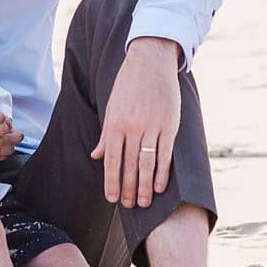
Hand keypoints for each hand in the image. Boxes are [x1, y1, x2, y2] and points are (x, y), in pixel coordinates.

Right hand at [0, 110, 21, 162]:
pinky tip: (4, 148)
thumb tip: (5, 121)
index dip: (4, 119)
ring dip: (12, 142)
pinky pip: (5, 154)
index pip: (2, 117)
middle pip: (9, 130)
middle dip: (12, 130)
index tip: (3, 121)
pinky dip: (6, 151)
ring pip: (10, 143)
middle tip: (12, 131)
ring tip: (9, 140)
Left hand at [90, 37, 180, 207]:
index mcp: (115, 123)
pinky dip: (162, 173)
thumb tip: (96, 156)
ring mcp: (152, 126)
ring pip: (147, 164)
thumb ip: (105, 134)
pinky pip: (165, 154)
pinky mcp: (170, 124)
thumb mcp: (111, 106)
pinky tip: (158, 187)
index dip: (111, 182)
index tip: (111, 199)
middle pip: (129, 165)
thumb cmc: (128, 84)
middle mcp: (132, 126)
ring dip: (144, 186)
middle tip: (128, 206)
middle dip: (127, 189)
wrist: (150, 61)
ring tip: (143, 203)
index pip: (111, 160)